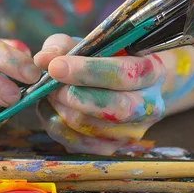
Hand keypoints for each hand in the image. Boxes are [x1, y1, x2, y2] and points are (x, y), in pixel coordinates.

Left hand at [34, 34, 165, 154]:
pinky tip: (51, 108)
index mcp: (151, 72)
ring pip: (91, 127)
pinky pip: (78, 144)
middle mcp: (149, 106)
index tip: (56, 66)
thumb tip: (43, 59)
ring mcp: (132, 132)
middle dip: (74, 95)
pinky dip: (57, 126)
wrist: (123, 88)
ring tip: (49, 92)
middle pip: (114, 108)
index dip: (87, 71)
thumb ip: (65, 46)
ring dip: (61, 109)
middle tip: (50, 83)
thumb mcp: (89, 44)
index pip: (124, 74)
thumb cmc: (104, 59)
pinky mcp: (112, 148)